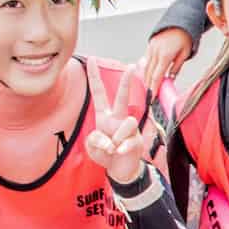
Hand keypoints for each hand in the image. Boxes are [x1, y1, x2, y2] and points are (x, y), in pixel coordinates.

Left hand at [83, 65, 149, 186]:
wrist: (120, 170)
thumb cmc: (105, 154)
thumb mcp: (92, 146)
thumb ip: (95, 140)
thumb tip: (110, 140)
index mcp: (103, 116)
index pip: (99, 93)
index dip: (94, 76)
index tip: (91, 59)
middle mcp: (117, 119)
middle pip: (121, 97)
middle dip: (126, 82)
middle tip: (131, 67)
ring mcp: (129, 129)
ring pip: (127, 123)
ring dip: (116, 138)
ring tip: (113, 149)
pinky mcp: (137, 140)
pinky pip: (129, 141)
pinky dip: (121, 149)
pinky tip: (119, 153)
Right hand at [140, 27, 195, 92]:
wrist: (180, 21)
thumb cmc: (185, 37)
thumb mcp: (184, 54)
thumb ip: (176, 67)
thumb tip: (170, 79)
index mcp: (165, 55)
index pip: (157, 76)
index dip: (154, 88)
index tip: (152, 97)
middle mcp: (156, 52)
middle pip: (149, 73)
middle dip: (149, 86)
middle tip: (150, 97)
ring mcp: (151, 48)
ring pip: (146, 67)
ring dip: (146, 78)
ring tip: (148, 89)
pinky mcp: (150, 45)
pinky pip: (146, 60)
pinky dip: (146, 69)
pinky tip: (148, 76)